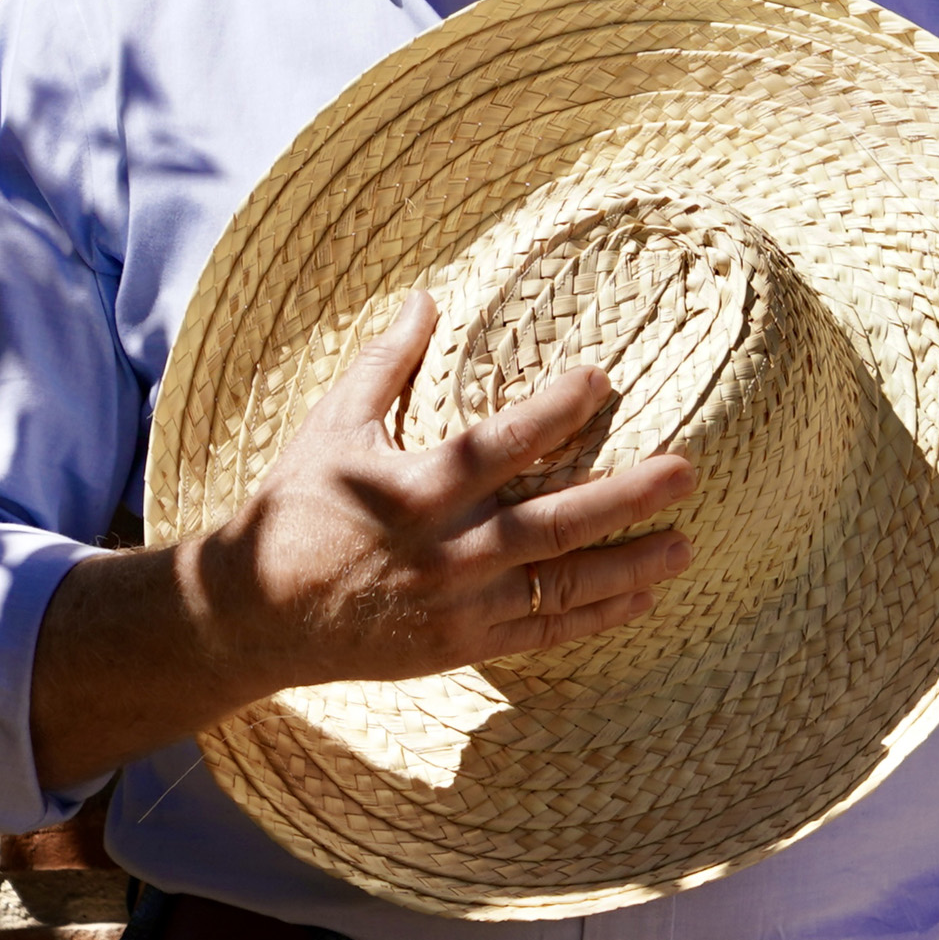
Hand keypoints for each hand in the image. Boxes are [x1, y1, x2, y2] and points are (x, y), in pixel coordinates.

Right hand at [184, 290, 700, 694]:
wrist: (252, 616)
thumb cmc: (297, 509)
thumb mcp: (331, 428)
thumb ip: (386, 363)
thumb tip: (426, 294)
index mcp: (413, 488)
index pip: (499, 444)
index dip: (555, 409)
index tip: (601, 378)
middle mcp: (442, 551)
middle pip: (550, 524)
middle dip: (625, 498)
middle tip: (686, 471)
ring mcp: (455, 605)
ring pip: (558, 587)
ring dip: (628, 566)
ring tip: (686, 544)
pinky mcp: (458, 645)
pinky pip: (540, 633)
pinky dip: (595, 619)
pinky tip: (643, 598)